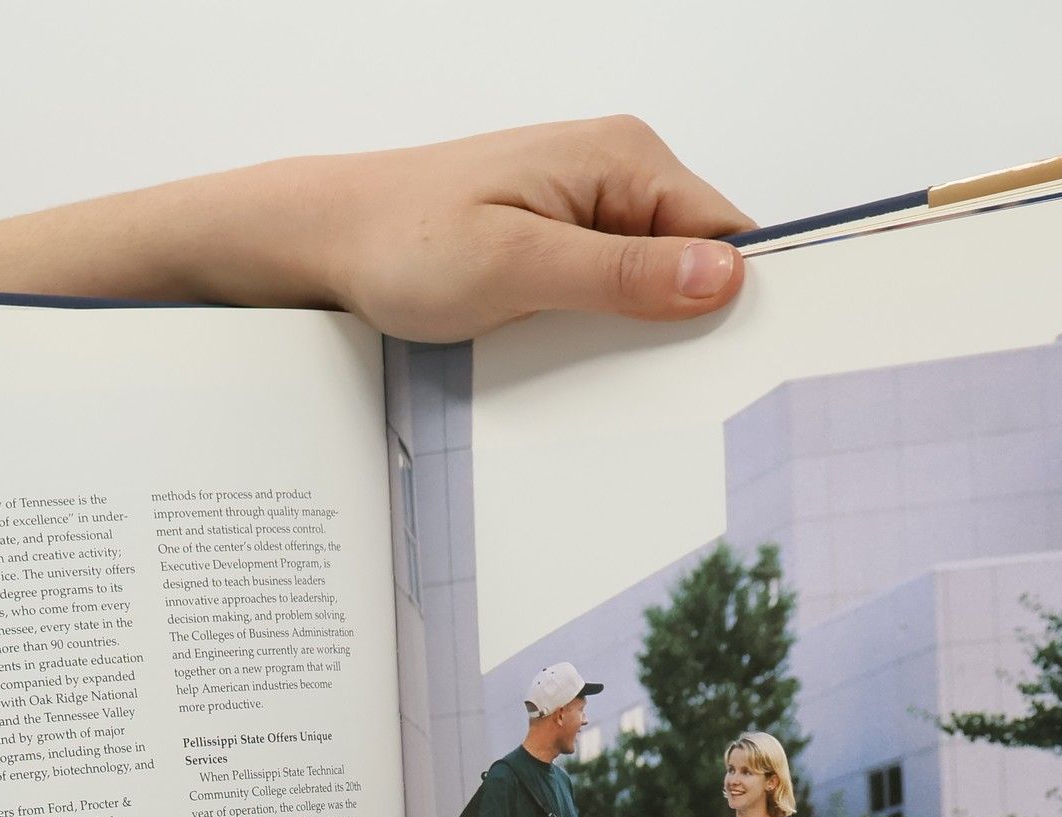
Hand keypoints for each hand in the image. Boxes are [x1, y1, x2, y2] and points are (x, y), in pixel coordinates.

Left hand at [0, 116, 751, 346]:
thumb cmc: (400, 244)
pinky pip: (604, 293)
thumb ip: (625, 276)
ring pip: (650, 286)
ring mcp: (579, 210)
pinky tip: (583, 376)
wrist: (313, 241)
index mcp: (623, 160)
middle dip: (693, 331)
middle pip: (697, 263)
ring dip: (641, 341)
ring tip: (627, 398)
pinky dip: (601, 335)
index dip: (744, 305)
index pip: (731, 235)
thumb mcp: (519, 268)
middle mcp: (612, 173)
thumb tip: (726, 278)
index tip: (749, 376)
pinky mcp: (547, 245)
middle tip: (686, 411)